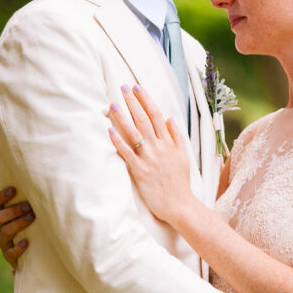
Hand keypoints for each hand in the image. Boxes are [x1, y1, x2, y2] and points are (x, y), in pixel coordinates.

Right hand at [0, 186, 33, 268]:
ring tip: (31, 218)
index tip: (14, 189)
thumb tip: (12, 170)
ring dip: (18, 224)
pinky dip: (18, 247)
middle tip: (29, 206)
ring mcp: (3, 242)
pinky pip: (10, 253)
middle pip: (0, 217)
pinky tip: (27, 242)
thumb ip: (23, 193)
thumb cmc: (29, 225)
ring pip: (5, 232)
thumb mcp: (25, 210)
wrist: (30, 253)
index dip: (2, 196)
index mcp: (1, 214)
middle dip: (14, 210)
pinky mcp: (9, 256)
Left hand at [107, 85, 194, 223]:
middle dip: (133, 102)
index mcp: (169, 142)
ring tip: (113, 103)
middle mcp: (159, 147)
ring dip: (123, 117)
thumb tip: (170, 118)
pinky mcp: (140, 171)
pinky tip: (109, 130)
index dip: (146, 100)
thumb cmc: (180, 182)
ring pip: (134, 133)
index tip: (137, 88)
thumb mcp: (183, 156)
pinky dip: (118, 141)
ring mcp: (149, 158)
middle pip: (144, 119)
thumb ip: (176, 136)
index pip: (156, 115)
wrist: (180, 205)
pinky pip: (127, 153)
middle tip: (123, 87)